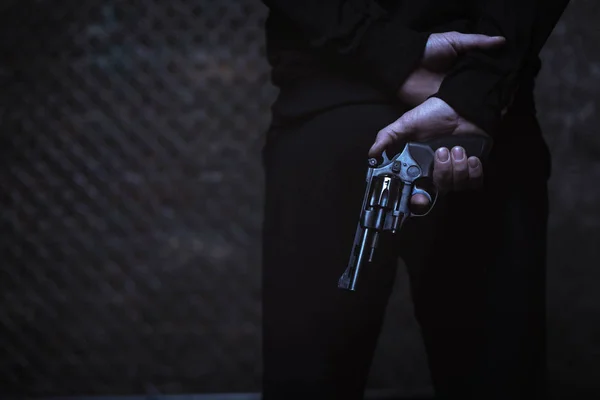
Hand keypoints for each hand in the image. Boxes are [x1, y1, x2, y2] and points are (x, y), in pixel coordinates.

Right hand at [369, 97, 487, 204]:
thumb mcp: (405, 124)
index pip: (417, 194)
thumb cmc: (433, 114)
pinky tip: (469, 156)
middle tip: (441, 153)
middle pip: (440, 192)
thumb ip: (387, 138)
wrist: (460, 106)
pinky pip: (474, 182)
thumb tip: (372, 154)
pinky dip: (473, 170)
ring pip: (457, 186)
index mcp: (420, 169)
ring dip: (457, 167)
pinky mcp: (473, 169)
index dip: (418, 201)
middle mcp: (437, 174)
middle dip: (442, 173)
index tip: (418, 198)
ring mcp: (456, 173)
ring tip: (455, 148)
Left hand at [397, 32, 504, 105]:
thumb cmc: (428, 49)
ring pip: (470, 100)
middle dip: (492, 92)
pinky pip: (453, 110)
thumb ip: (476, 42)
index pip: (485, 71)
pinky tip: (480, 116)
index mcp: (464, 64)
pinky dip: (463, 113)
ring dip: (480, 104)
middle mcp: (460, 80)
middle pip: (480, 87)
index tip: (513, 80)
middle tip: (510, 98)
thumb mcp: (453, 41)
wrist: (402, 64)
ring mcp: (450, 93)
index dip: (498, 75)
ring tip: (500, 108)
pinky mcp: (439, 104)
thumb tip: (503, 41)